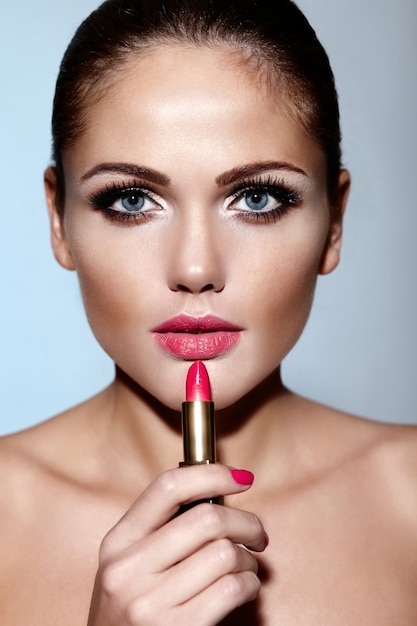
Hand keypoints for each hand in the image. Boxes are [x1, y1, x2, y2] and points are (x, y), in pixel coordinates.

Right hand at [87, 464, 266, 624]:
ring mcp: (149, 603)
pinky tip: (244, 588)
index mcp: (117, 542)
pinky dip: (249, 584)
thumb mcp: (128, 566)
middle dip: (246, 522)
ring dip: (248, 559)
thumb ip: (160, 531)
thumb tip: (219, 494)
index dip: (212, 474)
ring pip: (225, 553)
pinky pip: (231, 589)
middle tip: (256, 534)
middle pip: (207, 519)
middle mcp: (127, 569)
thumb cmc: (130, 614)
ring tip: (245, 567)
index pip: (167, 487)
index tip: (241, 478)